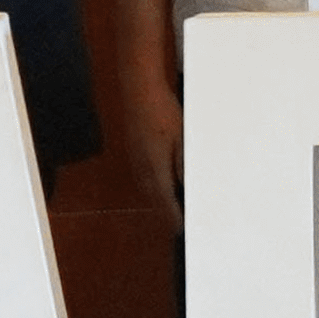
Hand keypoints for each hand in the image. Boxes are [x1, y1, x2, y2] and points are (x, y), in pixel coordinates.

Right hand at [123, 76, 182, 224]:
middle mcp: (141, 166)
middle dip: (165, 210)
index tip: (180, 229)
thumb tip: (185, 187)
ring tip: (171, 205)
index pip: (164, 200)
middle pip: (153, 197)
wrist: (138, 88)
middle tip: (178, 220)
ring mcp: (134, 157)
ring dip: (158, 198)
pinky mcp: (132, 147)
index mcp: (154, 167)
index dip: (173, 216)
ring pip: (146, 186)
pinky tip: (160, 181)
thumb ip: (183, 165)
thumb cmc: (163, 111)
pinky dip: (152, 185)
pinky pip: (142, 175)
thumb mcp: (181, 138)